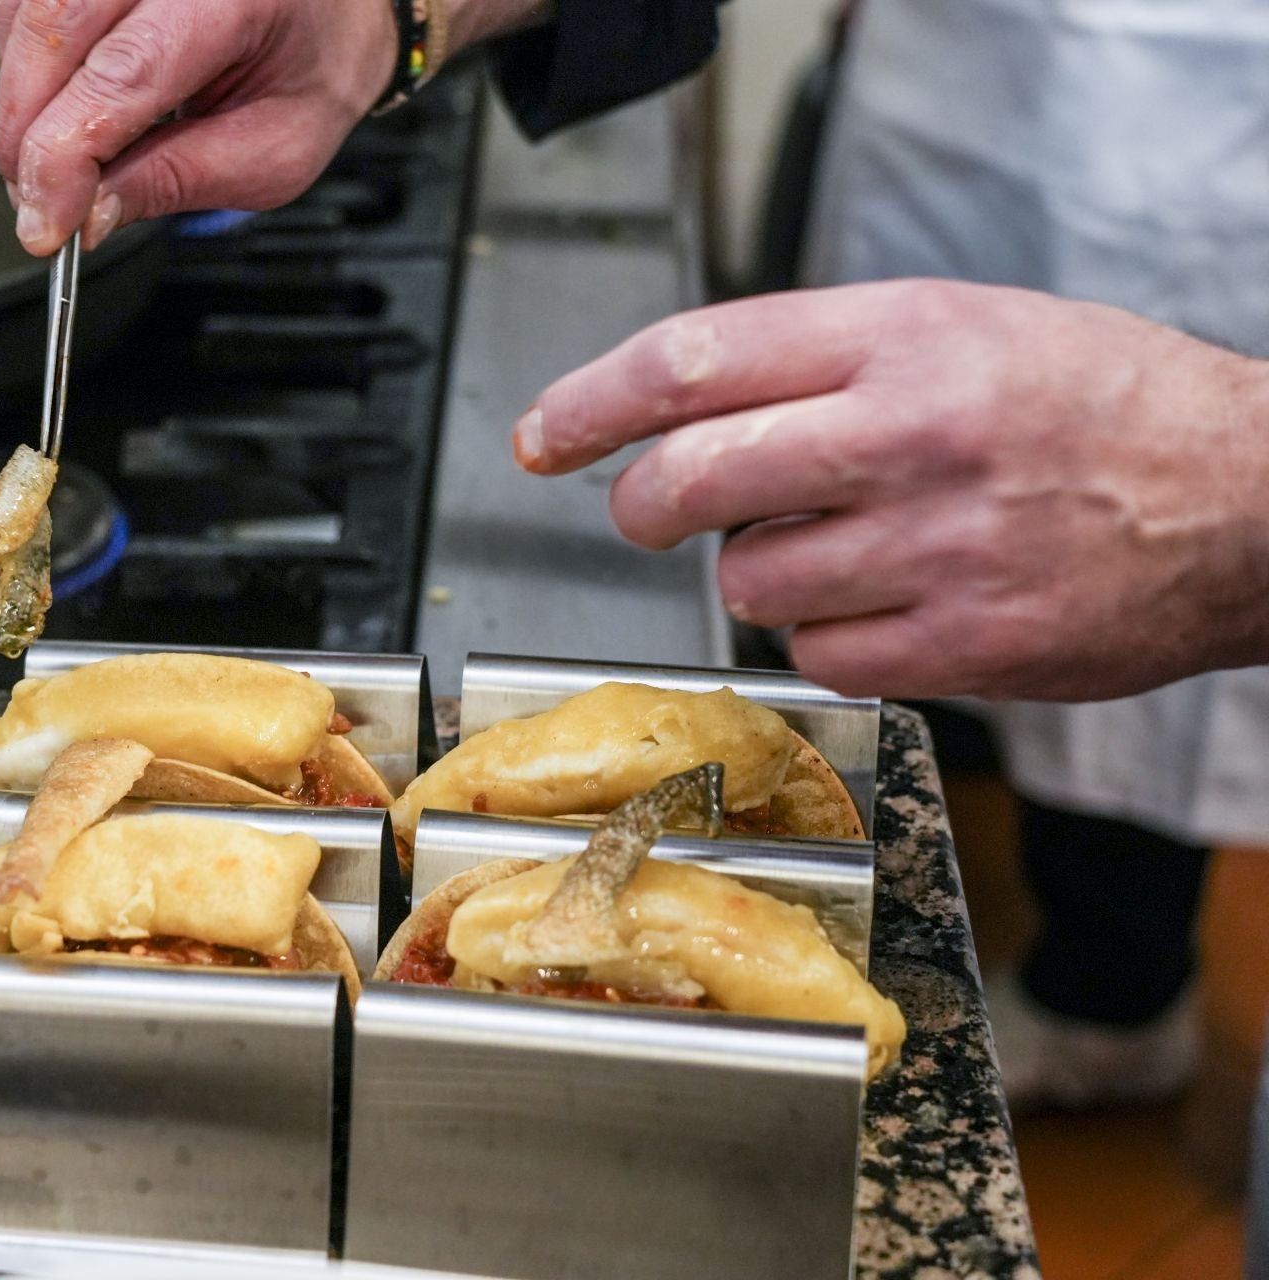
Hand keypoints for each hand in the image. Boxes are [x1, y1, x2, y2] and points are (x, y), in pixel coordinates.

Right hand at [0, 0, 396, 254]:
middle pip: (53, 32)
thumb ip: (177, 181)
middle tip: (41, 204)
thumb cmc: (314, 63)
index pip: (124, 73)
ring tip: (64, 149)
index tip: (45, 225)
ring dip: (19, 95)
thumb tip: (87, 215)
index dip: (64, 156)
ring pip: (21, 12)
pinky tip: (59, 95)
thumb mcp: (274, 152)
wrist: (331, 4)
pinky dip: (21, 58)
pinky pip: (19, 1)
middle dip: (25, 135)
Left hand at [512, 280, 1268, 700]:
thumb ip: (821, 361)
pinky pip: (819, 655)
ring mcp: (937, 546)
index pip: (691, 360)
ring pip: (748, 582)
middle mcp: (909, 434)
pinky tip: (890, 603)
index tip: (543, 435)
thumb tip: (681, 410)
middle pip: (690, 479)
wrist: (1254, 496)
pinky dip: (829, 637)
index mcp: (902, 335)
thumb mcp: (962, 327)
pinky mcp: (964, 645)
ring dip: (758, 574)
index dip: (590, 403)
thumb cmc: (1100, 404)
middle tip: (642, 511)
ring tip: (839, 547)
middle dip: (638, 507)